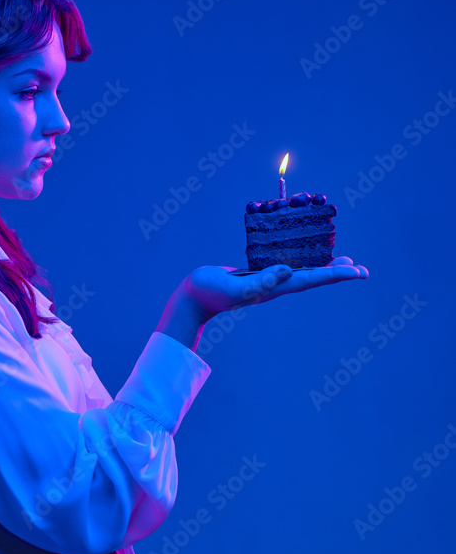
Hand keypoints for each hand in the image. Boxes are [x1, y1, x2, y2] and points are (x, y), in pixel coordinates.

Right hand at [177, 256, 368, 324]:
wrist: (192, 298)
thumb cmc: (209, 292)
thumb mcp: (234, 286)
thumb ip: (259, 281)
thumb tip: (287, 271)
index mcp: (274, 287)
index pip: (312, 279)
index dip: (337, 274)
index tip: (359, 271)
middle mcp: (275, 285)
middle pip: (314, 277)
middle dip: (338, 272)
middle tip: (361, 268)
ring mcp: (267, 280)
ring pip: (302, 271)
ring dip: (323, 266)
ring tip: (342, 260)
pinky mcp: (257, 274)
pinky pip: (286, 264)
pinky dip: (300, 259)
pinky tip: (302, 255)